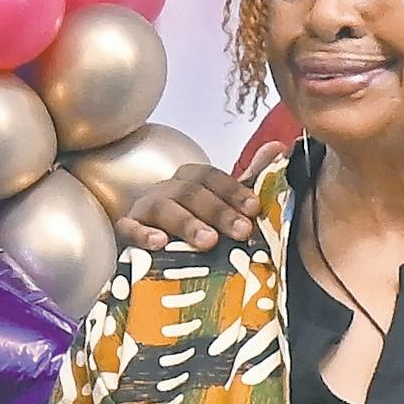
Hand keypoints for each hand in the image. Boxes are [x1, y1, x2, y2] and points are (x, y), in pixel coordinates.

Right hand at [115, 162, 261, 252]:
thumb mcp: (223, 208)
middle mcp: (166, 190)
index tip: (254, 208)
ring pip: (162, 207)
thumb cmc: (194, 229)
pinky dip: (142, 234)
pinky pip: (128, 228)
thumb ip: (250, 180)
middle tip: (242, 231)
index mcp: (191, 182)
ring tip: (208, 241)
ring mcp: (143, 210)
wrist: (153, 256)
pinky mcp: (125, 233)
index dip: (233, 190)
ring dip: (187, 222)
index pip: (211, 176)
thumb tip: (279, 148)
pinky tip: (159, 243)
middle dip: (218, 210)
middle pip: (190, 191)